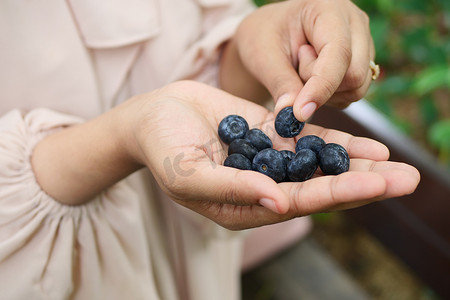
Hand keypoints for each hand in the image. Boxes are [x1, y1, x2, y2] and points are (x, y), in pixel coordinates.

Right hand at [131, 81, 418, 229]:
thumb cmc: (163, 149)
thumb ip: (234, 189)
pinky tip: (366, 143)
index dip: (338, 193)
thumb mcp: (191, 175)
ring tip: (397, 164)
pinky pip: (307, 138)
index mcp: (245, 206)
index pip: (298, 203)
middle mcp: (263, 186)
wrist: (155, 115)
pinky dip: (335, 140)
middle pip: (320, 187)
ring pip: (319, 164)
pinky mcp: (270, 134)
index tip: (376, 185)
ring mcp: (269, 159)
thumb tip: (280, 202)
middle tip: (407, 181)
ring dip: (357, 163)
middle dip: (363, 184)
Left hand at [235, 0, 374, 120]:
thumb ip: (280, 84)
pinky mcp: (362, 63)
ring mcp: (363, 43)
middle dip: (321, 87)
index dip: (322, 86)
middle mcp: (354, 23)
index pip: (338, 53)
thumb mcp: (263, 57)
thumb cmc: (262, 37)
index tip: (300, 112)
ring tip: (301, 71)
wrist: (268, 36)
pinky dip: (330, 97)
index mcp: (328, 8)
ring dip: (325, 94)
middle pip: (354, 74)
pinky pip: (352, 94)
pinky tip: (311, 80)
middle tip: (294, 72)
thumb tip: (295, 116)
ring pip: (356, 88)